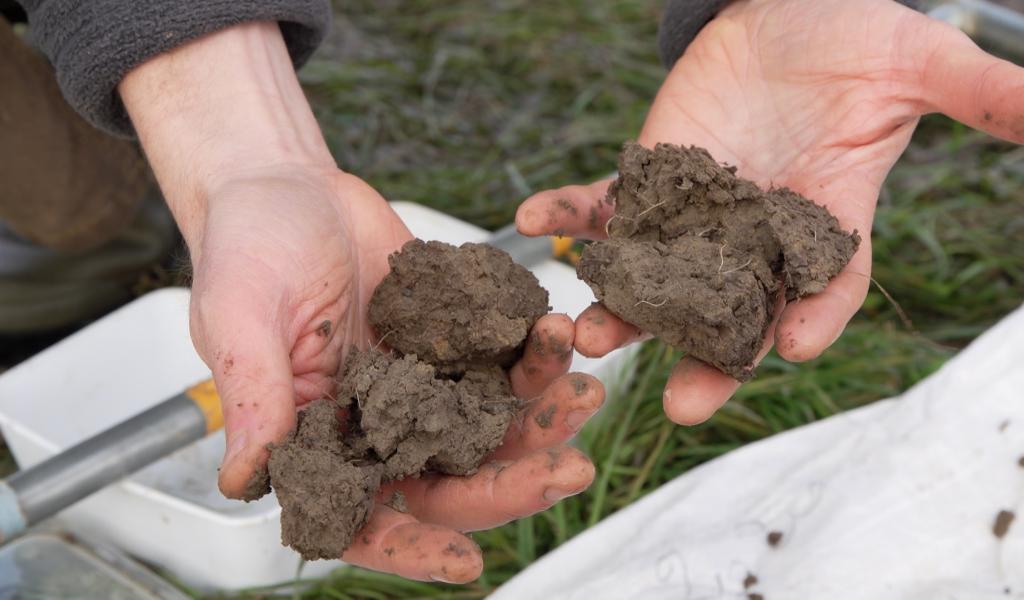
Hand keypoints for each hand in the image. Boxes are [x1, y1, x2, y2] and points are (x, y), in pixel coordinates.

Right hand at [195, 168, 599, 581]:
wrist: (289, 186)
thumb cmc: (247, 249)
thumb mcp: (237, 317)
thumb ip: (254, 396)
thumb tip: (243, 481)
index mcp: (320, 440)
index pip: (364, 518)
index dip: (413, 547)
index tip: (468, 563)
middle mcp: (377, 426)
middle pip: (450, 481)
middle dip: (512, 483)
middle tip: (570, 468)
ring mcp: (421, 385)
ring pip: (489, 427)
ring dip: (539, 419)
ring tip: (585, 392)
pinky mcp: (453, 340)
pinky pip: (501, 361)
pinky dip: (536, 358)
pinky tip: (560, 338)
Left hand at [517, 0, 1023, 424]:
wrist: (793, 15)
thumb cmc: (858, 43)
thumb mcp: (917, 65)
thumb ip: (974, 97)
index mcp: (825, 225)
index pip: (824, 288)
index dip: (812, 319)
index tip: (789, 348)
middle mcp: (755, 235)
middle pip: (732, 312)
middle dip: (706, 358)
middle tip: (679, 404)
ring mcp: (694, 212)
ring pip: (656, 275)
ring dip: (620, 305)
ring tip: (588, 334)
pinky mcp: (648, 177)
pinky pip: (602, 202)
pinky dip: (568, 211)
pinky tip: (531, 218)